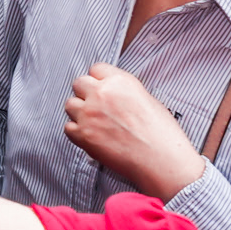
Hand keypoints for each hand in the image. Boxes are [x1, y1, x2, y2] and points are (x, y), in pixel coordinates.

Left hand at [64, 64, 208, 198]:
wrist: (162, 161)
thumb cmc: (161, 134)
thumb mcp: (148, 100)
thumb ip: (124, 93)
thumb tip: (113, 96)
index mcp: (120, 81)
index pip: (96, 68)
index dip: (99, 80)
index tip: (101, 89)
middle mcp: (102, 93)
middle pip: (79, 83)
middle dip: (86, 94)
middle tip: (96, 108)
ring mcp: (90, 113)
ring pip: (70, 105)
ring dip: (79, 113)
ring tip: (94, 124)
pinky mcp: (84, 135)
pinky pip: (68, 128)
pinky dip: (77, 133)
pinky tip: (91, 138)